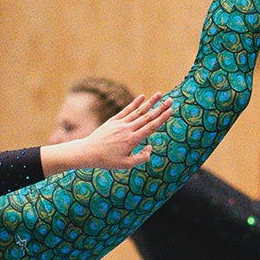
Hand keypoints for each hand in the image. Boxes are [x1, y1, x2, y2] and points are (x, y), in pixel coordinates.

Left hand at [44, 91, 172, 174]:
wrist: (88, 152)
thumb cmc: (107, 161)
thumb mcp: (126, 164)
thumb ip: (141, 157)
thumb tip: (150, 148)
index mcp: (133, 140)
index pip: (151, 126)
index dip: (162, 118)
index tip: (170, 110)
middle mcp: (128, 129)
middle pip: (147, 116)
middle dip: (160, 108)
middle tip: (170, 100)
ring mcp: (120, 123)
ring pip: (138, 111)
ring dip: (150, 102)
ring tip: (159, 94)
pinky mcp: (113, 120)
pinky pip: (127, 110)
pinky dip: (135, 103)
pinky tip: (142, 97)